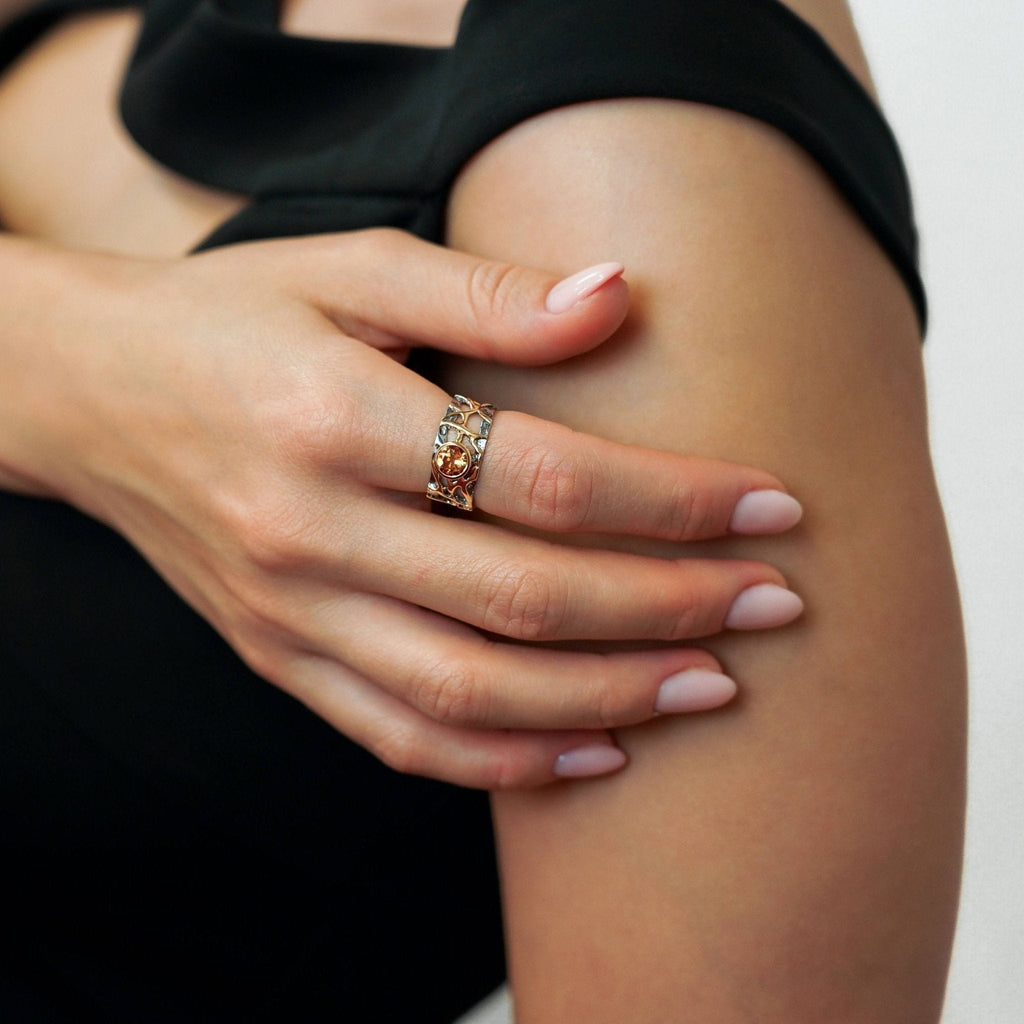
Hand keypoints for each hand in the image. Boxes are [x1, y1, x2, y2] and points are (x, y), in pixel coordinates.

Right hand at [6, 229, 802, 787]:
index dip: (670, 499)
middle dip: (670, 608)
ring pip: (473, 692)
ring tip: (716, 689)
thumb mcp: (349, 268)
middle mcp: (310, 533)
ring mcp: (291, 615)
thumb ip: (485, 293)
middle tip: (778, 604)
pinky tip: (593, 752)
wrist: (94, 395)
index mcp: (332, 420)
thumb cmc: (233, 318)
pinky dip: (503, 760)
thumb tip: (619, 296)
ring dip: (608, 699)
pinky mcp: (280, 659)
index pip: (540, 479)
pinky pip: (400, 738)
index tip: (771, 506)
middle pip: (525, 600)